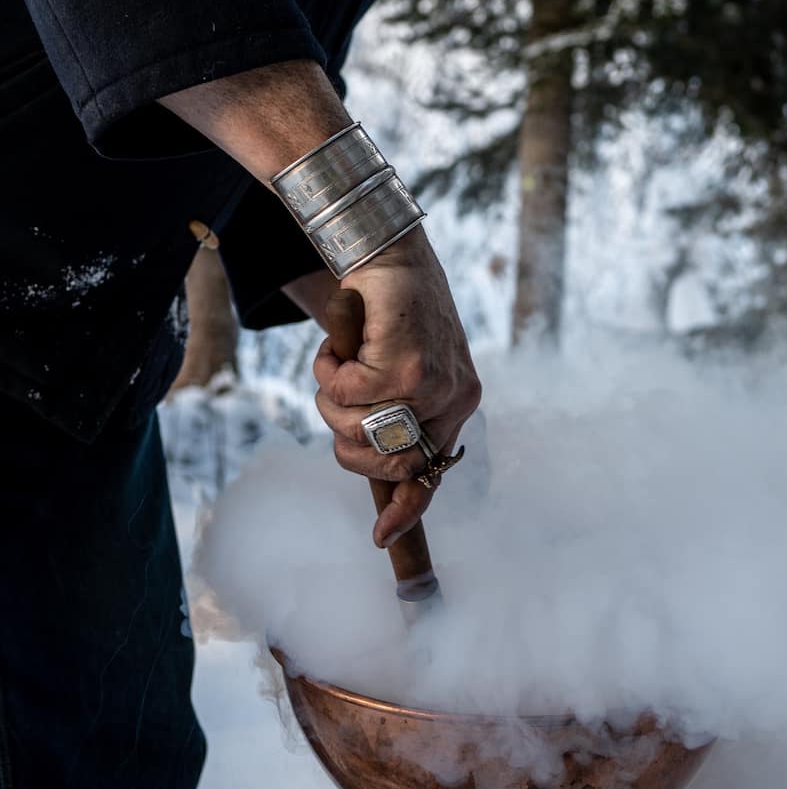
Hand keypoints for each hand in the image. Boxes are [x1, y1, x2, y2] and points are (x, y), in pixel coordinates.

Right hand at [313, 227, 480, 547]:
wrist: (392, 252)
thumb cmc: (391, 313)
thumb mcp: (398, 369)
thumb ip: (391, 416)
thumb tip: (376, 473)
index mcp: (456, 404)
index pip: (432, 473)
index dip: (406, 508)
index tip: (381, 536)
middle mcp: (454, 399)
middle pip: (382, 461)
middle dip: (345, 438)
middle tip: (336, 399)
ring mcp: (432, 385)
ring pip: (356, 428)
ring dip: (330, 398)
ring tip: (338, 363)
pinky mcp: (405, 366)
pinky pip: (345, 393)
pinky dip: (328, 370)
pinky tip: (341, 343)